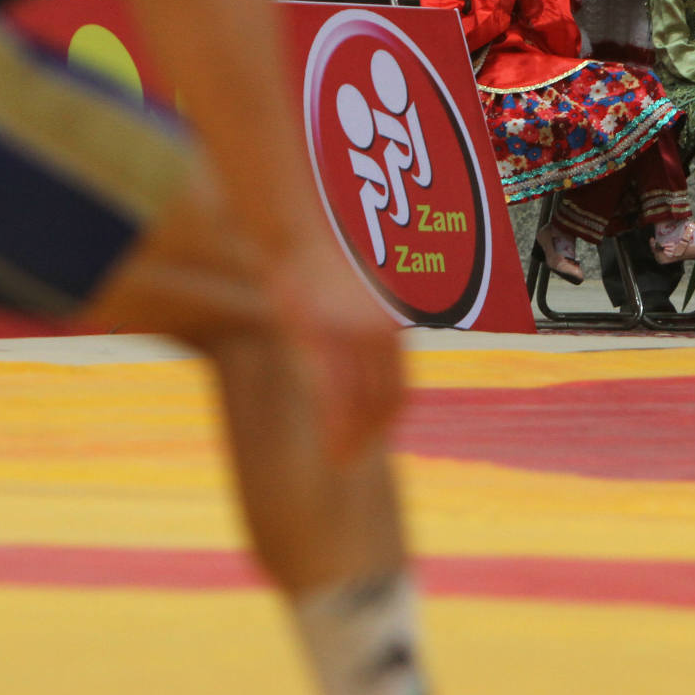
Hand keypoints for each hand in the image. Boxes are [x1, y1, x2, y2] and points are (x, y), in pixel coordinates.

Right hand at [269, 242, 405, 463]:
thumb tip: (372, 353)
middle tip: (351, 460)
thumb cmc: (317, 265)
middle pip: (384, 402)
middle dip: (370, 437)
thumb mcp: (350, 298)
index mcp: (390, 328)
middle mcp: (379, 334)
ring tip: (340, 461)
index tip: (374, 441)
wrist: (296, 233)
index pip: (398, 389)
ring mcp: (351, 335)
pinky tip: (329, 445)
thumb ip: (363, 330)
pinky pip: (334, 393)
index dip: (387, 422)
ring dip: (353, 439)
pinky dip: (336, 427)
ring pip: (360, 404)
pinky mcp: (321, 336)